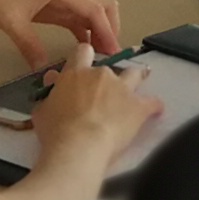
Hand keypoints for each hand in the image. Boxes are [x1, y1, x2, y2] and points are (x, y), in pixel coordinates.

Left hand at [0, 0, 123, 69]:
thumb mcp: (12, 22)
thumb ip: (29, 45)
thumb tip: (43, 70)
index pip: (94, 10)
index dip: (107, 31)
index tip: (113, 53)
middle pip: (99, 6)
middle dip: (109, 29)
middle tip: (109, 56)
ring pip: (87, 13)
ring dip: (96, 32)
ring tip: (98, 58)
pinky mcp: (47, 6)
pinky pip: (73, 19)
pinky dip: (82, 32)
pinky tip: (81, 50)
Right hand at [30, 54, 158, 167]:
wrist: (80, 147)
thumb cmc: (55, 131)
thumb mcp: (42, 111)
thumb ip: (49, 94)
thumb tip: (52, 78)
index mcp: (76, 73)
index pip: (82, 52)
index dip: (84, 57)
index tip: (83, 66)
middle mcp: (101, 75)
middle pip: (110, 66)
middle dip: (107, 78)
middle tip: (104, 93)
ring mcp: (122, 89)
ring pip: (135, 74)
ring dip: (137, 78)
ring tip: (138, 85)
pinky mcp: (138, 107)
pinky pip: (152, 103)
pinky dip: (154, 106)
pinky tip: (156, 111)